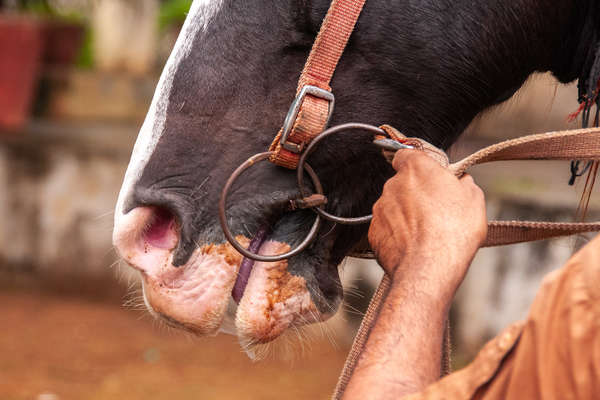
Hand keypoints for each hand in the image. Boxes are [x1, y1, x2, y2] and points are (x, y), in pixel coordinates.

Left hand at [368, 150, 486, 296]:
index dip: (417, 164)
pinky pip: (387, 227)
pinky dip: (397, 233)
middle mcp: (393, 185)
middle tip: (435, 210)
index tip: (427, 174)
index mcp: (416, 168)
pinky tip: (414, 245)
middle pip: (403, 183)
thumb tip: (460, 182)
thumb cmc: (453, 232)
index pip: (407, 153)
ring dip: (406, 215)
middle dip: (415, 193)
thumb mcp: (473, 199)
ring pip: (394, 206)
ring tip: (427, 233)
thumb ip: (462, 183)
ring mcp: (380, 208)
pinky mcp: (373, 232)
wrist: (428, 268)